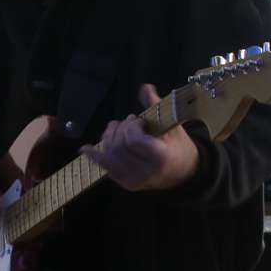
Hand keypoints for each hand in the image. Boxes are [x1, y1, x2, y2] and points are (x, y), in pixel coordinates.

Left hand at [80, 84, 200, 192]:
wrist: (185, 172)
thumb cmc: (180, 147)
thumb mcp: (173, 126)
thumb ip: (157, 107)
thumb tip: (145, 87)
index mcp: (162, 157)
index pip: (134, 140)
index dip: (132, 126)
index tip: (139, 121)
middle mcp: (146, 171)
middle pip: (120, 146)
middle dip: (121, 128)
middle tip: (130, 122)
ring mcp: (135, 179)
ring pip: (110, 154)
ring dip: (109, 137)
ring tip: (118, 128)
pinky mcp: (126, 183)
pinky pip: (105, 167)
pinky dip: (94, 155)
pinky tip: (86, 148)